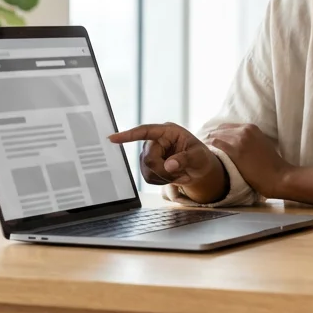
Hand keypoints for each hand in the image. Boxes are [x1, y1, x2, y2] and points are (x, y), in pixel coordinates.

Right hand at [107, 123, 226, 201]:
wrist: (199, 168)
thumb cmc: (200, 157)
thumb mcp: (199, 156)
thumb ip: (185, 159)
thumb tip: (170, 165)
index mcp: (168, 131)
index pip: (145, 131)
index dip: (129, 135)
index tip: (112, 138)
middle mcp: (156, 141)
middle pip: (149, 159)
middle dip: (164, 170)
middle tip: (180, 173)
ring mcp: (150, 153)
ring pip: (147, 171)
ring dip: (164, 177)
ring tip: (179, 173)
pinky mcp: (148, 166)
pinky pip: (148, 178)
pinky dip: (161, 181)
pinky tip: (171, 177)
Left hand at [205, 123, 292, 197]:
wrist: (280, 176)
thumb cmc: (272, 167)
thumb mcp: (261, 146)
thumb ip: (249, 142)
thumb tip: (236, 148)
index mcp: (252, 127)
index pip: (227, 126)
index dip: (217, 134)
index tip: (210, 142)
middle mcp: (245, 130)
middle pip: (219, 129)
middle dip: (209, 137)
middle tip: (201, 147)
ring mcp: (239, 139)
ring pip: (214, 136)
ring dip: (207, 143)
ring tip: (200, 152)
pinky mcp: (235, 151)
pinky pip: (215, 145)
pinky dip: (208, 149)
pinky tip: (205, 156)